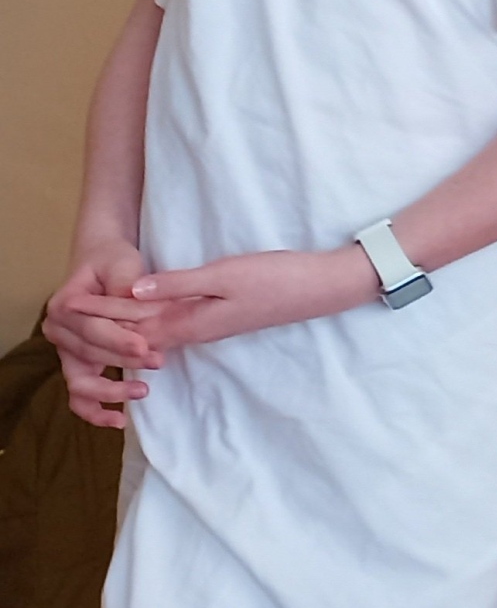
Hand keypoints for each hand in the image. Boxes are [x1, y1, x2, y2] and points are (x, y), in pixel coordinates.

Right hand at [43, 239, 164, 427]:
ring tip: (142, 391)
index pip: (93, 329)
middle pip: (91, 355)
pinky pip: (80, 397)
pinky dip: (96, 411)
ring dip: (111, 391)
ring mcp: (66, 351)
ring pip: (81, 382)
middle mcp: (58, 330)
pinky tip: (120, 420)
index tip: (146, 347)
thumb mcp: (123, 263)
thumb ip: (127, 285)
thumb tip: (136, 305)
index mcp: (65, 305)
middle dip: (125, 362)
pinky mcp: (78, 364)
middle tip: (157, 362)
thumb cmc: (113, 261)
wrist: (102, 261)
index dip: (119, 340)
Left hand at [78, 245, 379, 351]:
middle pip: (138, 333)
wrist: (318, 290)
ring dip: (123, 326)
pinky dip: (148, 323)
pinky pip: (172, 327)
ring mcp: (208, 328)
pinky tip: (141, 318)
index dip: (100, 316)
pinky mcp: (218, 320)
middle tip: (68, 314)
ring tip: (93, 319)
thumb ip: (179, 285)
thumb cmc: (275, 278)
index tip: (70, 307)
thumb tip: (132, 293)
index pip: (133, 325)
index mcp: (191, 322)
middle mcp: (194, 331)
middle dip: (103, 325)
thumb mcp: (225, 274)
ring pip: (153, 332)